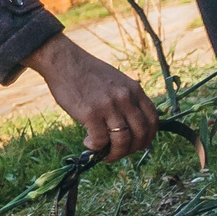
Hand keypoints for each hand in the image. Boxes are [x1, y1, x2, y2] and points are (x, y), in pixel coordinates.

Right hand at [23, 34, 157, 161]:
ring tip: (104, 154)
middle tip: (118, 153)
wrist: (64, 61)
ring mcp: (108, 106)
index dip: (148, 138)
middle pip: (140, 134)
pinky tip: (88, 143)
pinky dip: (96, 147)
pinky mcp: (90, 113)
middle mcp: (125, 98)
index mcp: (134, 90)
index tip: (139, 145)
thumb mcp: (116, 81)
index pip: (152, 120)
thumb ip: (126, 99)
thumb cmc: (87, 73)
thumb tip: (130, 125)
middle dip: (130, 150)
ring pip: (122, 141)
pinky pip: (100, 140)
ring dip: (114, 154)